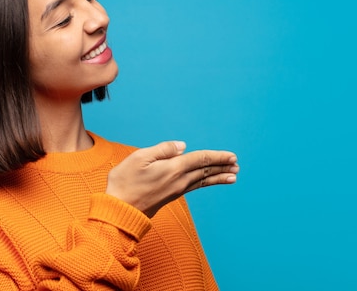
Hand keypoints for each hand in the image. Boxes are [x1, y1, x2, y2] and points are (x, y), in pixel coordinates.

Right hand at [106, 141, 238, 217]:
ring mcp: (176, 190)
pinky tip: (207, 182)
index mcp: (173, 168)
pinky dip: (206, 183)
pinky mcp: (171, 196)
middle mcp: (179, 180)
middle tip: (237, 164)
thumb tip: (182, 146)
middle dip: (222, 167)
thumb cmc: (125, 182)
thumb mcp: (139, 158)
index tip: (232, 156)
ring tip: (232, 175)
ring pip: (203, 181)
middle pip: (206, 171)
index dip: (217, 156)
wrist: (120, 210)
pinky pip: (195, 186)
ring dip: (218, 176)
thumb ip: (162, 150)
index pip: (201, 159)